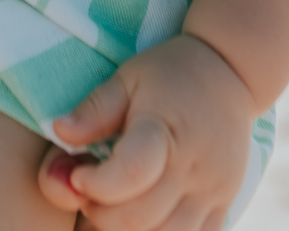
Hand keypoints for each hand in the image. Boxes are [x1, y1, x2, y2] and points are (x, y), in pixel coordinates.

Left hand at [36, 35, 255, 230]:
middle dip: (101, 214)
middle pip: (140, 217)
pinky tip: (141, 219)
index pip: (131, 174)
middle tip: (87, 193)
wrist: (229, 72)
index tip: (78, 173)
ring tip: (112, 206)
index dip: (96, 184)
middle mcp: (193, 167)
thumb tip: (59, 132)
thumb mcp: (128, 77)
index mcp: (165, 129)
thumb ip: (94, 109)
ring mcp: (211, 193)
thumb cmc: (169, 73)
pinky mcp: (222, 207)